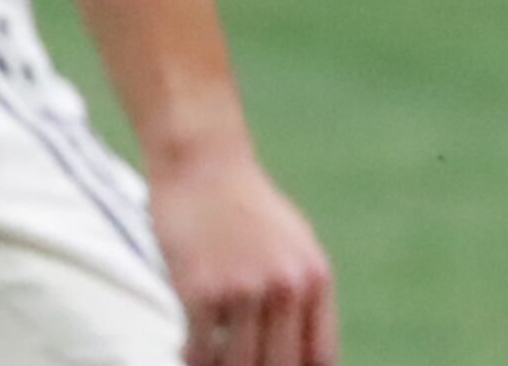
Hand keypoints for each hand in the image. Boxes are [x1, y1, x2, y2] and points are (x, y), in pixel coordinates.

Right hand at [151, 148, 337, 365]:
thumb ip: (300, 295)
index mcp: (314, 278)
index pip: (319, 357)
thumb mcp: (293, 244)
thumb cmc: (243, 206)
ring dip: (220, 365)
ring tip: (211, 353)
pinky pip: (199, 352)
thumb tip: (305, 352)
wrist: (202, 162)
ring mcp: (245, 291)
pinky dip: (192, 355)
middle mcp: (286, 287)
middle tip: (235, 359)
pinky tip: (188, 342)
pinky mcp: (202, 292)